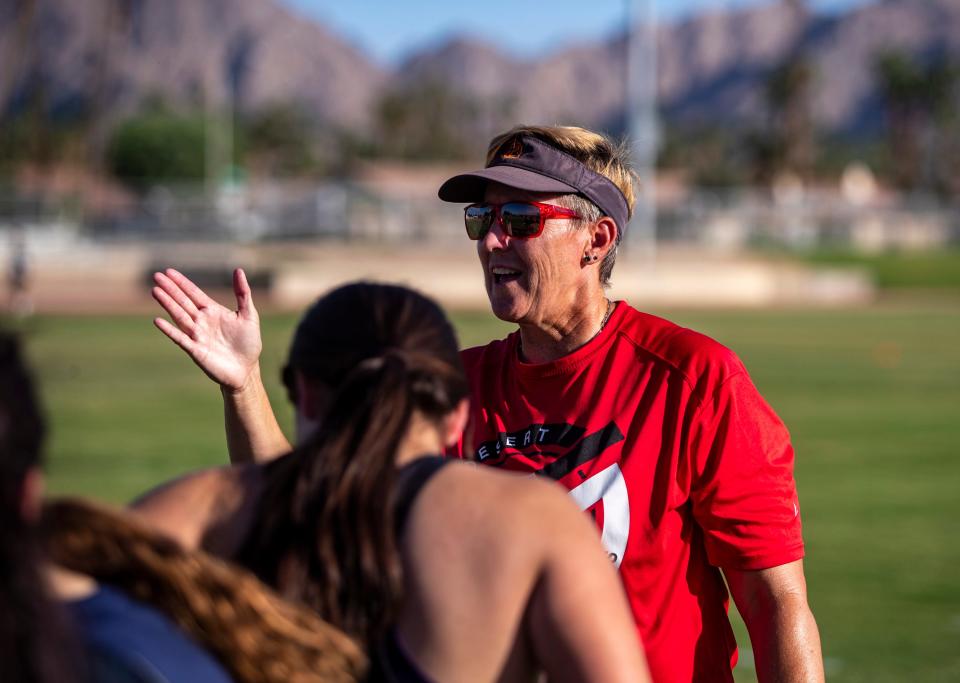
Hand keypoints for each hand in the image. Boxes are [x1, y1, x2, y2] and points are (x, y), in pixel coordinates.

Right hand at [152, 268, 262, 391]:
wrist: (246, 369)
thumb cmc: (248, 343)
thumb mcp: (249, 315)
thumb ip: (243, 293)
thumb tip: (238, 270)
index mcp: (213, 311)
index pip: (193, 293)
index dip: (182, 283)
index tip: (168, 271)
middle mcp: (202, 321)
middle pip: (183, 302)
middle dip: (170, 289)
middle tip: (156, 276)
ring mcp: (197, 335)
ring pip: (179, 316)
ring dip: (167, 304)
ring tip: (155, 291)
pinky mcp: (195, 350)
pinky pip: (180, 338)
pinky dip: (169, 330)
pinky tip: (158, 320)